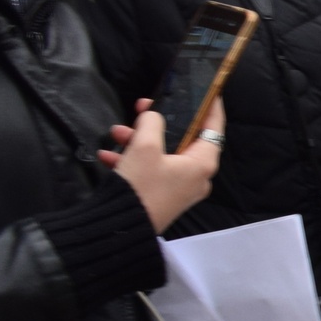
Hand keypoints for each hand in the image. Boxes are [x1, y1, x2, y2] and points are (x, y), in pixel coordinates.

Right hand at [101, 99, 217, 230]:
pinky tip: (107, 156)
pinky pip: (149, 171)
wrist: (120, 228)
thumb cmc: (141, 187)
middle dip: (157, 123)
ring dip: (137, 141)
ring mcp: (178, 188)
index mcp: (202, 163)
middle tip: (141, 108)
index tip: (207, 92)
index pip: (214, 127)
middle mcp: (195, 176)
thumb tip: (153, 116)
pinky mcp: (160, 196)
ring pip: (161, 154)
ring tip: (116, 133)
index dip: (211, 107)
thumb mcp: (145, 147)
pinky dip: (130, 161)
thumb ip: (152, 123)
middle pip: (182, 138)